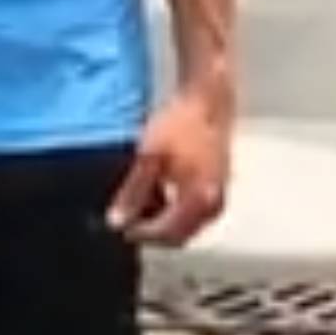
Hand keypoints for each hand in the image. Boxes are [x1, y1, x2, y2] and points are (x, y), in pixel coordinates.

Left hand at [108, 77, 234, 246]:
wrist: (207, 99)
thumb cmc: (181, 124)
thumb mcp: (149, 158)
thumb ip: (133, 193)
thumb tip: (117, 222)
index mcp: (199, 197)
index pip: (166, 232)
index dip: (139, 233)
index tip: (119, 225)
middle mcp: (214, 201)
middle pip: (179, 235)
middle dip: (152, 230)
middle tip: (129, 216)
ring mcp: (219, 193)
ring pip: (187, 225)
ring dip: (163, 220)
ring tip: (142, 200)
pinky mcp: (218, 185)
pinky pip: (194, 211)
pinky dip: (174, 209)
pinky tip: (160, 190)